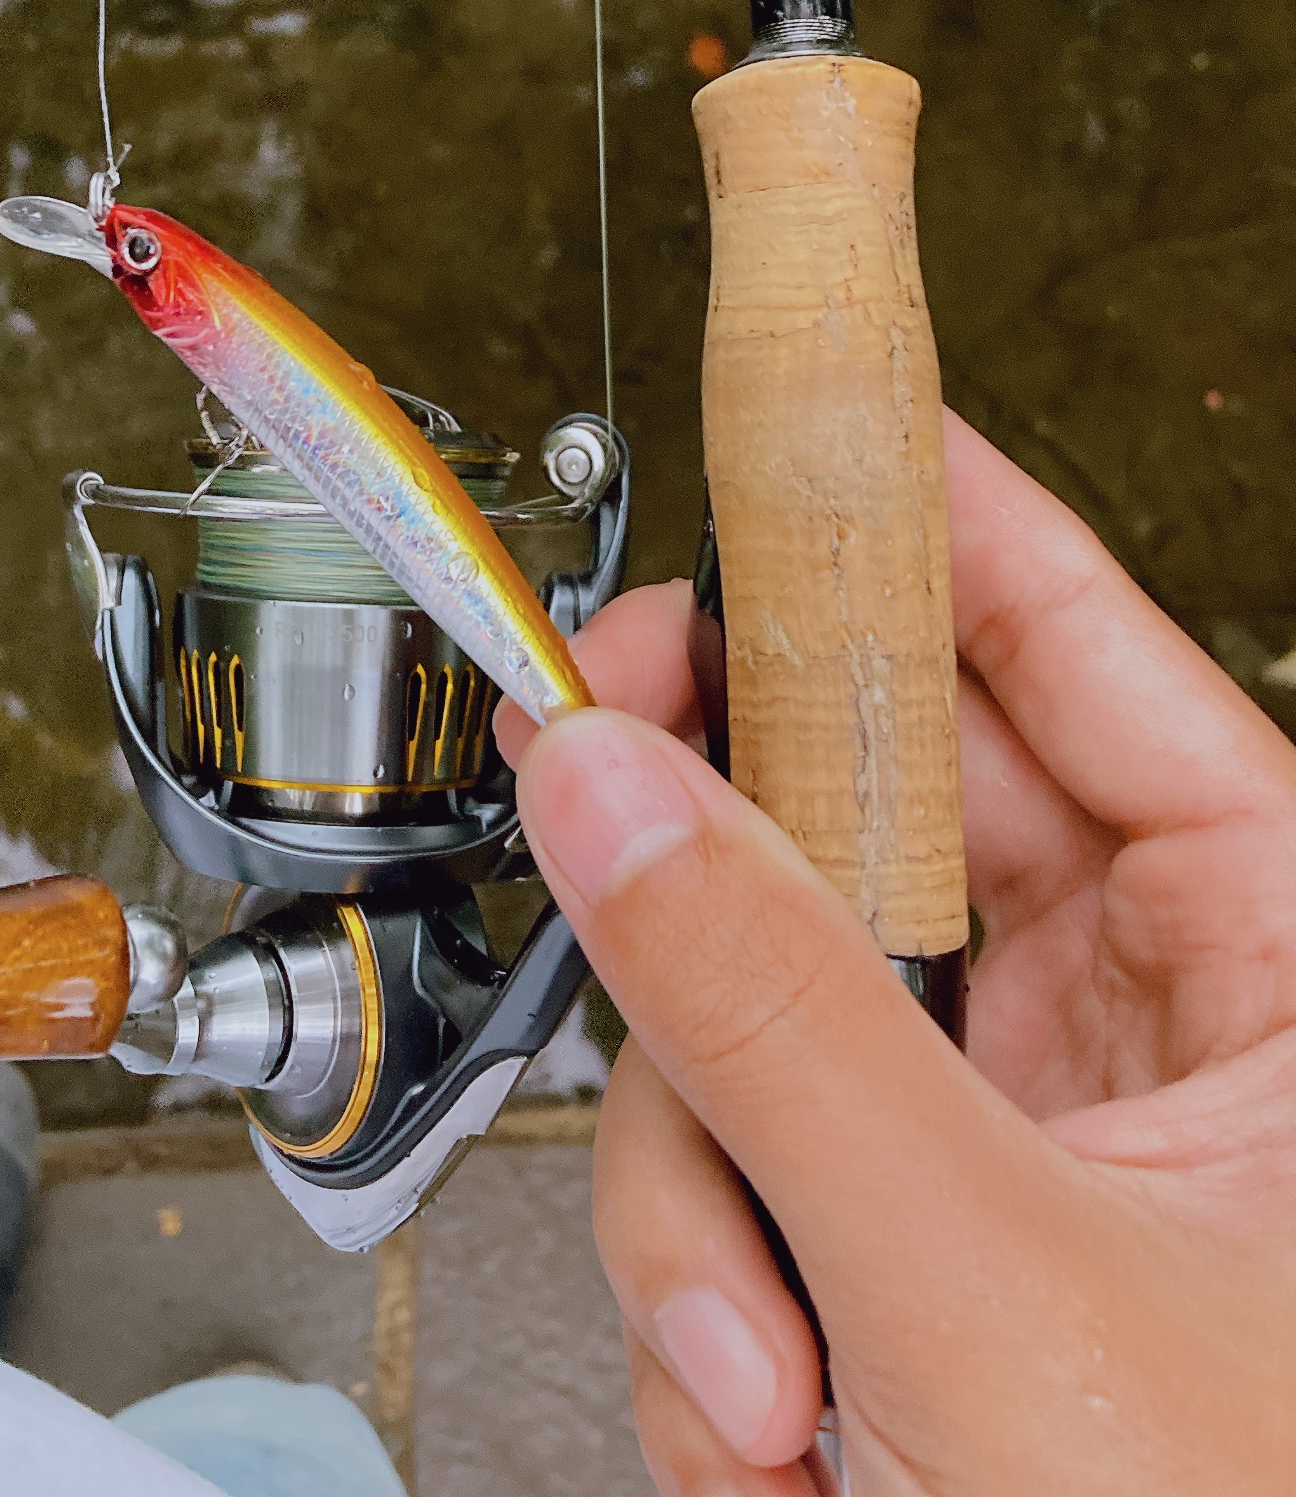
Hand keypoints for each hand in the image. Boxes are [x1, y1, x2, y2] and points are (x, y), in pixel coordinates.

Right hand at [495, 412, 1295, 1492]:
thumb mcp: (988, 1291)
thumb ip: (769, 1012)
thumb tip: (604, 778)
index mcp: (1266, 937)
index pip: (1059, 630)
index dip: (900, 511)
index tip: (755, 431)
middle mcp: (1139, 1002)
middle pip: (850, 807)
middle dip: (721, 920)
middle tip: (599, 823)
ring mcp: (1012, 1119)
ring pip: (755, 1004)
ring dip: (706, 1189)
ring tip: (777, 1379)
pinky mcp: (910, 1230)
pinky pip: (740, 1156)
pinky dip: (718, 1291)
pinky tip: (785, 1428)